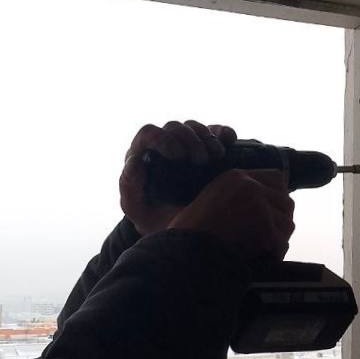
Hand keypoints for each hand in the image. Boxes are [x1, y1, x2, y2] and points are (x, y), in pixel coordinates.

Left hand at [119, 120, 237, 234]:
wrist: (185, 231)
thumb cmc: (156, 220)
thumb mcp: (138, 209)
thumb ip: (129, 187)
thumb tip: (134, 160)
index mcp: (143, 155)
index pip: (149, 134)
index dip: (163, 139)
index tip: (178, 156)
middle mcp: (164, 146)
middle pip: (174, 127)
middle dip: (189, 140)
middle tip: (201, 160)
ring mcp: (187, 146)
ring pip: (194, 127)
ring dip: (207, 138)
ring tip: (217, 158)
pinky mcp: (208, 148)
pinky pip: (216, 132)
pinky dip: (223, 133)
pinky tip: (230, 141)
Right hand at [168, 169, 294, 263]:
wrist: (183, 248)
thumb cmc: (191, 232)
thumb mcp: (213, 200)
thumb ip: (238, 197)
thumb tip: (270, 204)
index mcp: (236, 176)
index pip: (277, 178)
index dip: (279, 198)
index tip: (274, 215)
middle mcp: (249, 185)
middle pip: (286, 201)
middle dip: (281, 222)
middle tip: (271, 238)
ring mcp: (258, 203)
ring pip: (287, 222)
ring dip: (279, 239)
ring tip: (266, 249)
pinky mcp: (263, 224)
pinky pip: (281, 241)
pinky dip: (275, 254)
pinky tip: (264, 259)